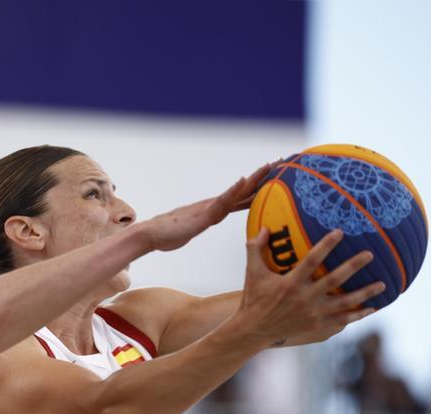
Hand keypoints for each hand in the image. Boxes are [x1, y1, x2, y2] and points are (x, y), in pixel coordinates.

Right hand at [138, 163, 274, 252]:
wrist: (149, 235)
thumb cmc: (167, 235)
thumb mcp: (192, 231)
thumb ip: (201, 224)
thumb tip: (206, 223)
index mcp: (214, 210)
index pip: (242, 198)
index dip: (260, 187)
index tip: (276, 176)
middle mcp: (213, 206)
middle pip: (243, 190)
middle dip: (262, 177)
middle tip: (281, 162)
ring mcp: (207, 209)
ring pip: (235, 192)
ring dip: (252, 180)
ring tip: (268, 167)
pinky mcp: (201, 216)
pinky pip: (220, 203)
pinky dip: (232, 192)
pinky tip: (242, 183)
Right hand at [235, 228, 383, 345]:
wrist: (254, 331)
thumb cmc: (253, 298)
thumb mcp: (252, 273)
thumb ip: (255, 249)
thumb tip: (262, 227)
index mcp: (290, 283)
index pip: (312, 260)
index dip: (326, 245)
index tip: (340, 232)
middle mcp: (304, 298)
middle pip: (334, 280)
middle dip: (353, 266)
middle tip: (370, 254)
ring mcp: (313, 313)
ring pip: (344, 302)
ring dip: (364, 293)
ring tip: (383, 284)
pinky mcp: (317, 326)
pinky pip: (342, 320)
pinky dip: (358, 315)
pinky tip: (372, 308)